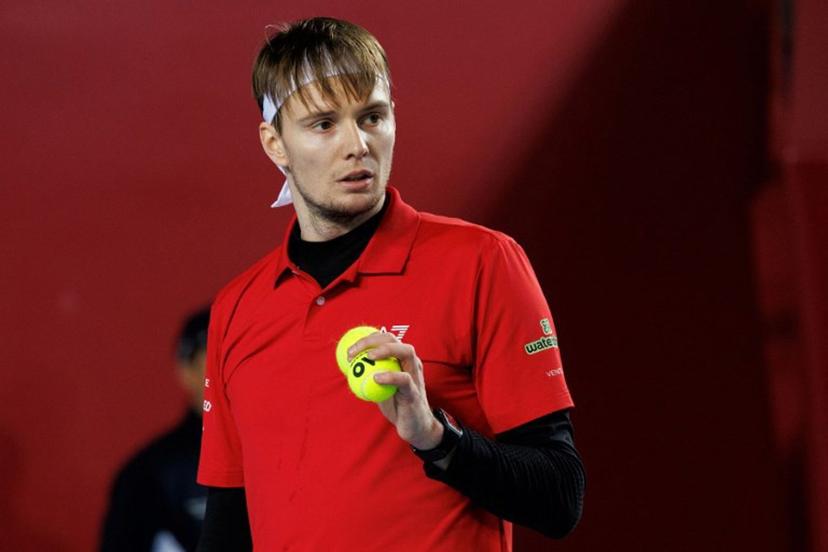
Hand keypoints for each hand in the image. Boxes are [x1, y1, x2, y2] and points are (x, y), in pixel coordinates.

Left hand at [348, 332, 442, 449]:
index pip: (384, 339)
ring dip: (385, 350)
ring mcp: (415, 375)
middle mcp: (411, 362)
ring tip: (368, 356)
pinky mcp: (415, 391)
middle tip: (353, 352)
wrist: (415, 427)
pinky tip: (376, 378)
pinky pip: (404, 379)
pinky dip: (390, 376)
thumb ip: (368, 375)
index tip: (349, 351)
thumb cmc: (397, 405)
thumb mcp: (379, 387)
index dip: (366, 339)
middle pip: (393, 339)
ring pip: (406, 352)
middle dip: (372, 340)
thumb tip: (347, 366)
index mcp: (401, 359)